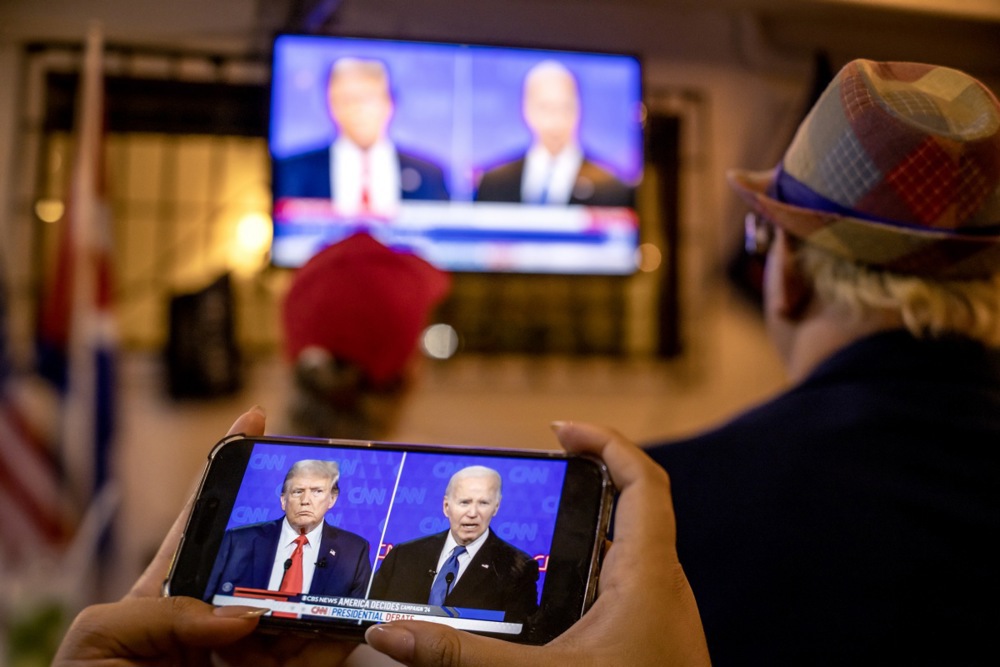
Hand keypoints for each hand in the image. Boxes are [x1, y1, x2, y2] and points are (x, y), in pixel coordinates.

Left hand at [53, 406, 355, 666]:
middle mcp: (218, 617)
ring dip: (331, 576)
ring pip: (303, 601)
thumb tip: (241, 617)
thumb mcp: (102, 640)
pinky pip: (322, 653)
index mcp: (168, 592)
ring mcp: (252, 652)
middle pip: (267, 555)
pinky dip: (346, 632)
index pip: (201, 519)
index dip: (226, 469)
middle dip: (299, 520)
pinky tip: (363, 611)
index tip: (255, 419)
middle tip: (333, 489)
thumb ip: (162, 610)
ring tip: (358, 547)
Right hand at [364, 421, 710, 666]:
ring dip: (587, 526)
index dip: (606, 442)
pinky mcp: (652, 638)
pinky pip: (624, 583)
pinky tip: (552, 591)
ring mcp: (660, 613)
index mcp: (647, 575)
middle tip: (536, 473)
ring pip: (628, 548)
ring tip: (535, 523)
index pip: (644, 480)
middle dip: (585, 480)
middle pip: (633, 506)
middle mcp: (660, 585)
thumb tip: (392, 632)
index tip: (559, 430)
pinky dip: (591, 567)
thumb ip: (465, 655)